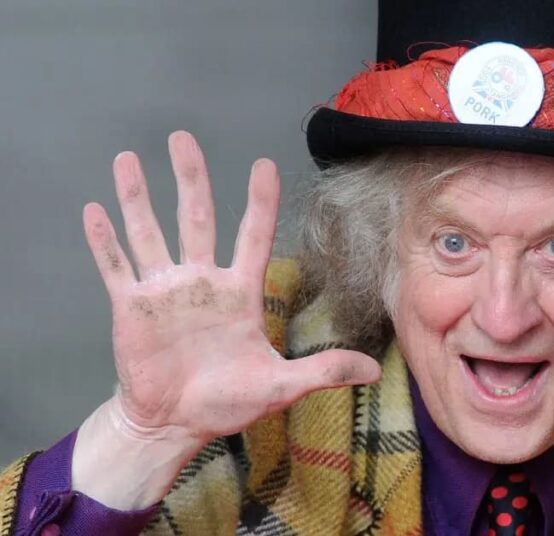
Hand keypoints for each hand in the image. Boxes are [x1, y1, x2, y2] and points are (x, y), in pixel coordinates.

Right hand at [79, 131, 379, 460]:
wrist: (175, 424)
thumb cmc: (227, 402)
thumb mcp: (281, 386)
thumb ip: (325, 370)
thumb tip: (376, 369)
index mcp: (239, 293)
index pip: (252, 236)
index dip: (259, 202)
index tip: (264, 165)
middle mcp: (201, 282)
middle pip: (195, 218)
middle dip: (190, 178)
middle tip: (182, 137)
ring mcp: (164, 291)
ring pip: (149, 232)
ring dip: (137, 197)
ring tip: (127, 159)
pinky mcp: (131, 308)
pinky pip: (116, 267)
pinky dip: (105, 241)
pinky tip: (95, 210)